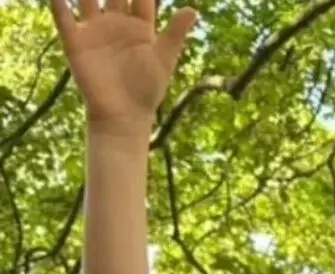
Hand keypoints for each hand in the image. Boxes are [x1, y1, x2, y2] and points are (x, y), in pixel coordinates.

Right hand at [52, 0, 197, 131]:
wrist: (124, 118)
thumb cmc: (146, 90)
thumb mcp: (163, 60)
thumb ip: (175, 34)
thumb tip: (193, 10)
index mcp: (139, 24)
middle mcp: (115, 21)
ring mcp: (94, 29)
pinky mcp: (76, 43)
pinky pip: (64, 17)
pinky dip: (58, 2)